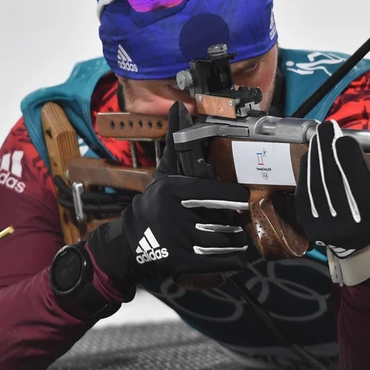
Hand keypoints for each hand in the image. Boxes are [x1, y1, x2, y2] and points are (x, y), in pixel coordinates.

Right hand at [87, 102, 250, 286]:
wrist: (130, 244)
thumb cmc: (152, 205)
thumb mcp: (163, 175)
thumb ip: (176, 145)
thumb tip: (179, 107)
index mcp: (176, 190)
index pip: (222, 194)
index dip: (236, 197)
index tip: (239, 198)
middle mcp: (178, 215)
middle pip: (226, 218)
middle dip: (232, 221)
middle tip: (232, 220)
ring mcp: (181, 240)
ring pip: (227, 240)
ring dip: (235, 241)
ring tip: (232, 238)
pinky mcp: (183, 262)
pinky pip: (224, 261)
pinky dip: (234, 260)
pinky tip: (234, 256)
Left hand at [295, 119, 369, 285]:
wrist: (365, 254)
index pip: (357, 180)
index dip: (347, 155)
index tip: (346, 137)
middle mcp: (346, 224)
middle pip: (332, 176)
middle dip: (328, 147)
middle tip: (329, 126)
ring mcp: (323, 224)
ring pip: (316, 181)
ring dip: (316, 154)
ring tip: (320, 136)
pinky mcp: (308, 222)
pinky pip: (305, 189)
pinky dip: (307, 169)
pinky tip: (312, 154)